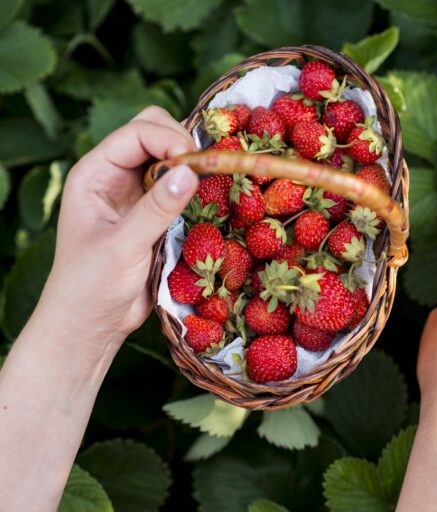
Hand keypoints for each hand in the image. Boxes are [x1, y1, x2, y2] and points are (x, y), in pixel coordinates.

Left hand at [40, 106, 198, 352]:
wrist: (92, 323)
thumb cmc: (92, 286)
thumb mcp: (123, 247)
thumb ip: (156, 209)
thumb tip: (190, 172)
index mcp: (95, 173)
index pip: (137, 133)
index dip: (170, 139)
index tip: (197, 164)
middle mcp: (115, 175)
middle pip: (155, 132)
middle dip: (183, 144)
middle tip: (206, 172)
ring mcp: (137, 193)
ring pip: (171, 157)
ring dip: (193, 166)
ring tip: (212, 186)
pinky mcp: (155, 212)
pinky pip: (181, 185)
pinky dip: (198, 188)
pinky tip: (210, 201)